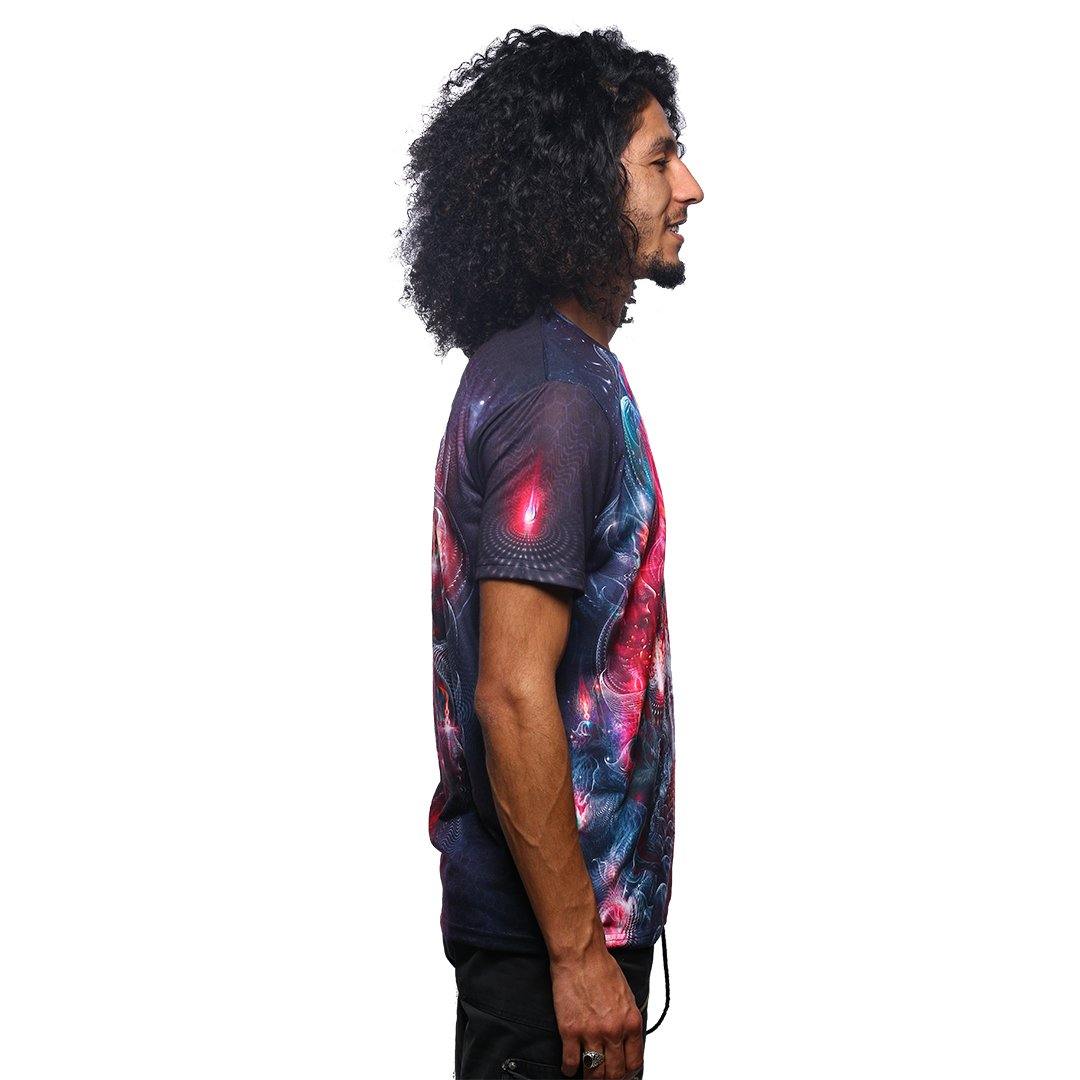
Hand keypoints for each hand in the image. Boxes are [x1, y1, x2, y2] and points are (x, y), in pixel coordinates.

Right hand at [550, 940, 643, 1078]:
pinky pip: (571, 1061)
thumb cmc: (601, 967)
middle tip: (605, 1079)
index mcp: (631, 1022)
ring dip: (591, 1078)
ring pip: (594, 1072)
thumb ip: (627, 1020)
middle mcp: (614, 1031)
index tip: (622, 1074)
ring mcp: (592, 1033)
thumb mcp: (626, 995)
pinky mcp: (571, 1031)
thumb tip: (626, 1039)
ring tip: (587, 1076)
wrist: (581, 954)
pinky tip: (569, 1068)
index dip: (628, 1073)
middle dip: (610, 1079)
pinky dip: (570, 1069)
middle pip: (615, 1072)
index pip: (634, 1062)